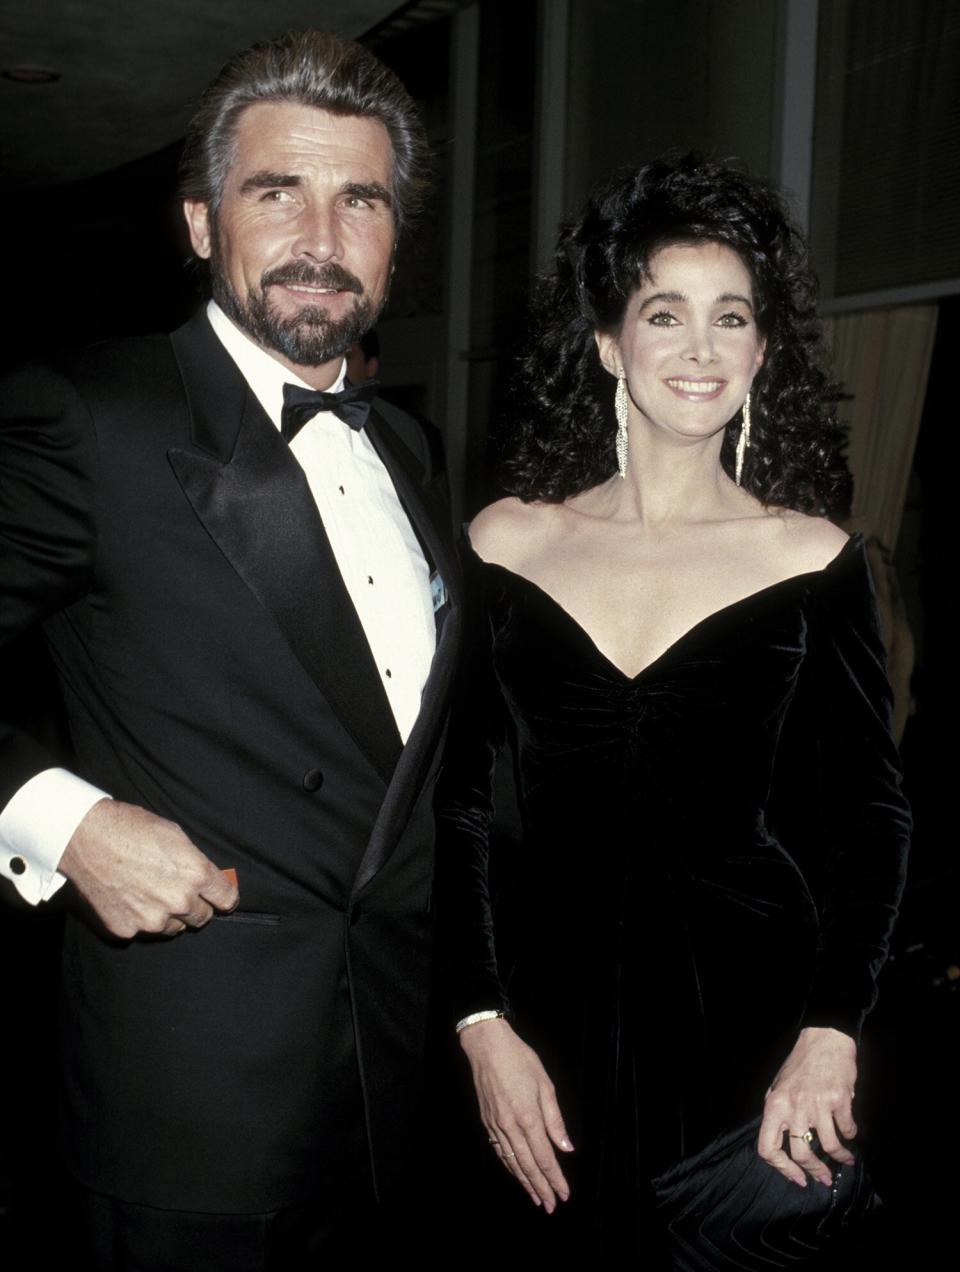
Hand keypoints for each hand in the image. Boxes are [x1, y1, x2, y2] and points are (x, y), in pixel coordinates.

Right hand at [59, 799, 238, 938]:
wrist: (86, 837)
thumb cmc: (131, 828)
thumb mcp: (175, 835)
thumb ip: (195, 862)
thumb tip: (207, 879)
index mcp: (195, 875)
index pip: (227, 899)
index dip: (224, 897)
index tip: (220, 897)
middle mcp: (178, 901)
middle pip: (202, 917)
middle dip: (196, 906)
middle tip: (179, 892)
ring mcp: (151, 919)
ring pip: (174, 927)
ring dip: (169, 915)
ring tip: (150, 892)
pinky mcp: (126, 929)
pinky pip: (143, 930)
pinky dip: (140, 918)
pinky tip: (128, 898)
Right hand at [458, 1016, 573, 1212]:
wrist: (487, 1047)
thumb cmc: (520, 1060)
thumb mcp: (545, 1085)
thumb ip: (555, 1119)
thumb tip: (566, 1148)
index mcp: (528, 1118)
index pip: (545, 1157)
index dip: (555, 1178)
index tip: (564, 1194)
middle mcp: (510, 1127)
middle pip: (528, 1166)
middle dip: (540, 1188)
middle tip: (550, 1206)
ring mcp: (495, 1126)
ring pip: (511, 1162)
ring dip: (524, 1182)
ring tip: (534, 1198)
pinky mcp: (486, 1122)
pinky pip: (499, 1151)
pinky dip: (508, 1166)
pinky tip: (515, 1173)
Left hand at [757, 1026, 857, 1187]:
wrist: (823, 1040)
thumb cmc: (799, 1065)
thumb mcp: (777, 1088)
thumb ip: (777, 1115)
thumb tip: (780, 1147)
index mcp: (773, 1106)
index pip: (767, 1148)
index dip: (782, 1169)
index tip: (797, 1178)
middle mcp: (793, 1107)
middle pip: (800, 1154)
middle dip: (815, 1171)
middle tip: (824, 1178)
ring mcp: (816, 1103)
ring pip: (829, 1146)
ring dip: (841, 1157)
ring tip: (846, 1160)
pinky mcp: (839, 1099)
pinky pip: (847, 1129)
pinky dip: (851, 1136)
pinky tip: (851, 1134)